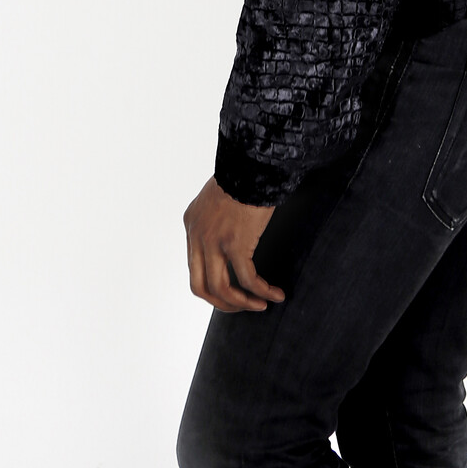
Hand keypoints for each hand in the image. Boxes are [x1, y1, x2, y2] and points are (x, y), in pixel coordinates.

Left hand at [183, 175, 285, 312]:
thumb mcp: (219, 196)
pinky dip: (261, 291)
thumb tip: (231, 231)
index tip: (232, 288)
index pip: (195, 266)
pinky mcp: (236, 244)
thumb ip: (217, 216)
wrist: (253, 162)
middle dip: (222, 302)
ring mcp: (215, 241)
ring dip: (242, 303)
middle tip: (242, 306)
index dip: (212, 283)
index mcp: (191, 223)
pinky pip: (248, 278)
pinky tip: (275, 294)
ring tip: (260, 305)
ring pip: (222, 289)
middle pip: (200, 286)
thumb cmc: (244, 173)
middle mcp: (198, 235)